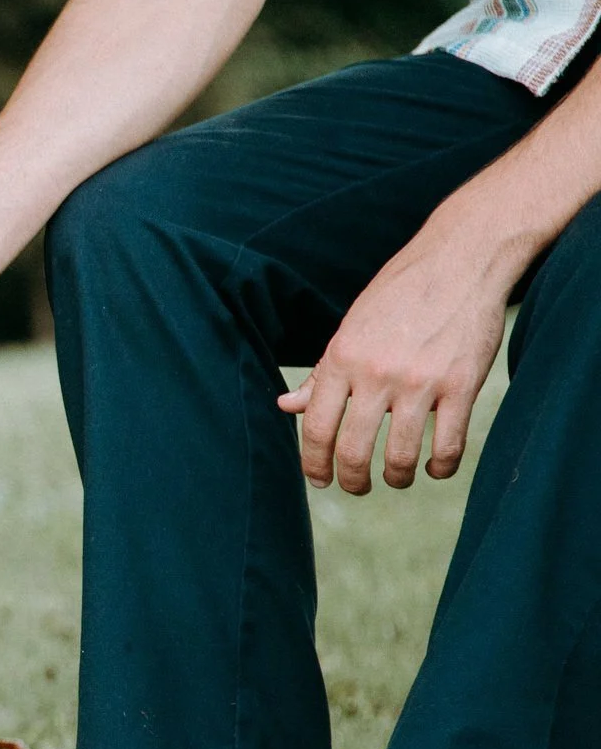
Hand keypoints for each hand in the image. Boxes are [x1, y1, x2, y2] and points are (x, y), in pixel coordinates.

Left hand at [278, 229, 511, 493]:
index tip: (318, 480)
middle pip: (353, 450)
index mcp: (342, 358)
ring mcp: (420, 382)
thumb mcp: (351, 327)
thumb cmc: (399, 295)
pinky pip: (448, 446)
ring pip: (401, 457)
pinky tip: (435, 468)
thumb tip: (286, 406)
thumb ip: (323, 373)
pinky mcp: (462, 386)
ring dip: (397, 478)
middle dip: (351, 481)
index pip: (314, 426)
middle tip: (355, 488)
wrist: (461, 261)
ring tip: (397, 478)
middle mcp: (376, 373)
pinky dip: (441, 468)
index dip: (312, 462)